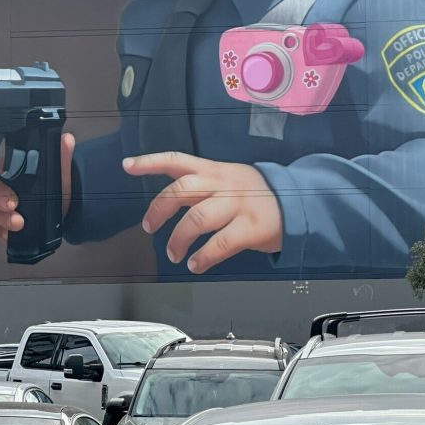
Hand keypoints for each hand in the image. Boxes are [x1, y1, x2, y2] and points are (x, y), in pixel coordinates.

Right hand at [0, 132, 74, 243]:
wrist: (67, 204)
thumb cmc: (57, 183)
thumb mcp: (61, 169)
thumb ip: (62, 153)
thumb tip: (66, 140)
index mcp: (11, 170)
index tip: (13, 198)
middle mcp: (4, 188)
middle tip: (14, 209)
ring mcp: (3, 207)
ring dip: (3, 221)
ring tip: (19, 224)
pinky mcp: (5, 223)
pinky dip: (3, 234)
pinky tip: (11, 236)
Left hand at [123, 151, 281, 273]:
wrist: (298, 204)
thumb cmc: (256, 195)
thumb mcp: (229, 179)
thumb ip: (201, 185)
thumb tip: (166, 202)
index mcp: (214, 170)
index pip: (177, 159)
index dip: (150, 162)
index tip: (127, 165)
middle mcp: (223, 184)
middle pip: (182, 191)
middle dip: (158, 210)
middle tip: (148, 228)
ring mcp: (238, 204)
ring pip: (197, 219)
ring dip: (178, 239)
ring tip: (174, 253)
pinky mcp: (252, 227)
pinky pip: (219, 244)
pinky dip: (202, 257)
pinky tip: (196, 264)